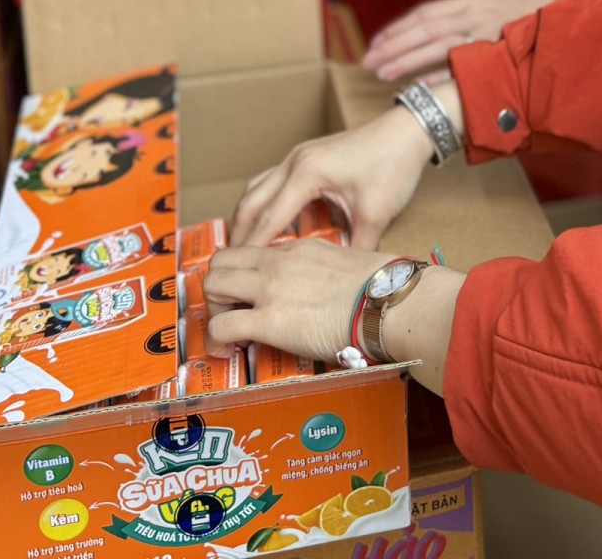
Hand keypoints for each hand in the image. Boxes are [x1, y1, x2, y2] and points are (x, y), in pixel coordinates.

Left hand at [203, 245, 464, 392]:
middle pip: (222, 262)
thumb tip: (342, 291)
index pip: (253, 253)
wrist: (389, 301)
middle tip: (233, 313)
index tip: (248, 296)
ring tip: (230, 333)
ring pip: (212, 285)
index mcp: (299, 250)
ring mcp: (270, 290)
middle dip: (218, 289)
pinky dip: (216, 342)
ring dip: (214, 311)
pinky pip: (221, 327)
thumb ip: (333, 273)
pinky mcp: (269, 320)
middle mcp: (278, 264)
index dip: (243, 276)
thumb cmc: (385, 286)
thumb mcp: (352, 265)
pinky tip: (228, 352)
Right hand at [232, 104, 451, 250]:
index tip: (236, 271)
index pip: (268, 218)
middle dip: (239, 232)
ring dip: (251, 214)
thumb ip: (356, 248)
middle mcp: (295, 162)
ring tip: (247, 245)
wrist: (407, 131)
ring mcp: (299, 156)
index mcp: (306, 174)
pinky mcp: (309, 156)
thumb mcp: (375, 213)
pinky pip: (276, 182)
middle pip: (251, 200)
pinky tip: (280, 224)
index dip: (252, 247)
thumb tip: (343, 278)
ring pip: (259, 188)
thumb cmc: (392, 165)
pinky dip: (269, 203)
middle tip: (231, 263)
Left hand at [361, 0, 553, 82]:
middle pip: (424, 27)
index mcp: (476, 0)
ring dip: (406, 59)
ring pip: (437, 44)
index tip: (377, 42)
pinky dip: (438, 74)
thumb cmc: (538, 26)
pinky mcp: (500, 51)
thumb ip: (473, 22)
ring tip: (381, 73)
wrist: (576, 29)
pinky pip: (462, 64)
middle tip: (367, 60)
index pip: (427, 13)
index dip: (399, 28)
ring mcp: (489, 31)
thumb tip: (442, 41)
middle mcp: (478, 11)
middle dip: (393, 44)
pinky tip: (418, 85)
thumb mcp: (501, 13)